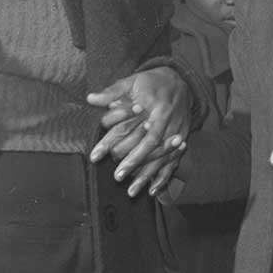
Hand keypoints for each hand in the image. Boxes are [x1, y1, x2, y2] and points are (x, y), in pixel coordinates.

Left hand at [85, 66, 193, 196]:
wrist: (181, 81)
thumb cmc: (152, 83)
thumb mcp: (132, 81)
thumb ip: (112, 92)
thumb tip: (91, 98)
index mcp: (151, 108)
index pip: (129, 128)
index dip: (111, 142)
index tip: (96, 156)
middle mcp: (164, 122)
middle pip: (147, 145)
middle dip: (132, 162)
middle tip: (116, 176)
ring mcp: (175, 132)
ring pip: (161, 157)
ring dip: (146, 175)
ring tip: (131, 191)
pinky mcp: (181, 140)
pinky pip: (173, 162)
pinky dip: (163, 177)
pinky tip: (152, 190)